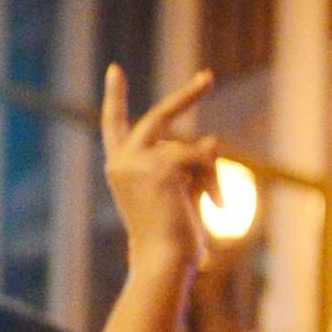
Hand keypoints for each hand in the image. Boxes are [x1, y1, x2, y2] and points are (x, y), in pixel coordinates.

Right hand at [102, 65, 220, 275]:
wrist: (164, 262)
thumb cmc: (172, 237)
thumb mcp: (185, 194)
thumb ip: (194, 165)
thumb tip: (213, 139)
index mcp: (120, 168)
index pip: (114, 124)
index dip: (114, 96)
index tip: (114, 69)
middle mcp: (122, 160)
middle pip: (158, 116)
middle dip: (187, 95)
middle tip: (208, 76)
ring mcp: (138, 161)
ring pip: (191, 149)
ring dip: (209, 175)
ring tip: (213, 207)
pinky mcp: (160, 166)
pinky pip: (202, 158)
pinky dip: (215, 181)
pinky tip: (217, 207)